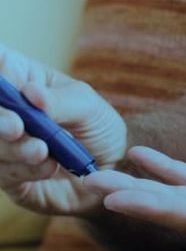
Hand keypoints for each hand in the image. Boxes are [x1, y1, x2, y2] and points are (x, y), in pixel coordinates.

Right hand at [0, 44, 126, 214]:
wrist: (110, 166)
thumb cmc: (97, 125)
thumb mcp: (87, 106)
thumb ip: (60, 101)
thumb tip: (30, 93)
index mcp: (18, 78)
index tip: (4, 83)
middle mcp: (4, 109)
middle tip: (17, 128)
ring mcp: (2, 141)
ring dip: (14, 149)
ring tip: (42, 151)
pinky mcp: (5, 173)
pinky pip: (3, 172)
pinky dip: (25, 169)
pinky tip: (49, 167)